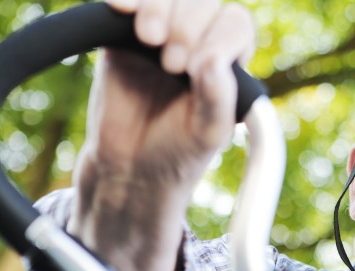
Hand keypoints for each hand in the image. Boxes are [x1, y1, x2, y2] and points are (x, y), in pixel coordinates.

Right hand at [68, 0, 255, 270]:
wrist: (130, 170)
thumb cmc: (178, 154)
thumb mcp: (208, 133)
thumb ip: (219, 98)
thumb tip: (215, 59)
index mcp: (227, 63)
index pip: (234, 24)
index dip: (218, 37)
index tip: (196, 70)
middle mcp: (197, 43)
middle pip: (201, 1)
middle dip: (187, 26)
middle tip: (171, 65)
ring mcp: (158, 37)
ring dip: (159, 7)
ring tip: (148, 38)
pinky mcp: (120, 37)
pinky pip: (125, 2)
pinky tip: (121, 8)